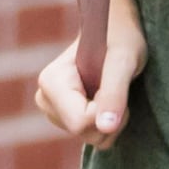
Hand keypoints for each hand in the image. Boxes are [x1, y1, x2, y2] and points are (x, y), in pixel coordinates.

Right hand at [35, 5, 145, 142]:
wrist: (116, 31)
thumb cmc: (121, 38)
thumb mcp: (123, 61)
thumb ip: (114, 94)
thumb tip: (105, 127)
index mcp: (51, 82)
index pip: (80, 122)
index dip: (106, 110)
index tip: (114, 84)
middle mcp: (45, 98)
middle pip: (84, 133)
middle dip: (110, 117)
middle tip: (117, 85)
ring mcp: (53, 109)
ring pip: (90, 137)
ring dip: (112, 120)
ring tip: (112, 89)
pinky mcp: (64, 117)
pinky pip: (92, 136)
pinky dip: (107, 123)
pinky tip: (106, 98)